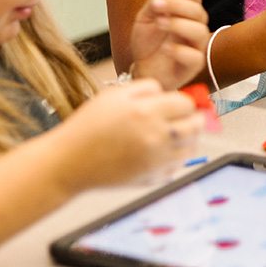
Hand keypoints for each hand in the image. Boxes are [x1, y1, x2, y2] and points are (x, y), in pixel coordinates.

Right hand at [52, 79, 204, 192]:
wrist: (70, 162)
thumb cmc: (89, 126)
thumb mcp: (114, 95)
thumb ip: (145, 88)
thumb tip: (166, 93)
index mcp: (147, 112)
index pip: (186, 104)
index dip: (185, 101)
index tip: (180, 103)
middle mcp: (155, 137)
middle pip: (194, 126)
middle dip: (195, 118)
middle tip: (190, 117)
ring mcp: (155, 160)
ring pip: (191, 148)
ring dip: (190, 139)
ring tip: (179, 133)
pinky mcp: (151, 178)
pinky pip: (177, 167)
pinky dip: (177, 158)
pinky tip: (165, 151)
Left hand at [129, 0, 209, 90]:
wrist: (142, 70)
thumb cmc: (147, 44)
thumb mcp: (145, 19)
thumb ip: (155, 2)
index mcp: (186, 14)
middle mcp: (195, 28)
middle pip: (198, 11)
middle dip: (177, 5)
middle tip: (157, 6)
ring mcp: (196, 47)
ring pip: (200, 32)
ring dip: (179, 24)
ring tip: (160, 23)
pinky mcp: (193, 66)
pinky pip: (195, 57)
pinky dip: (179, 51)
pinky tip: (164, 48)